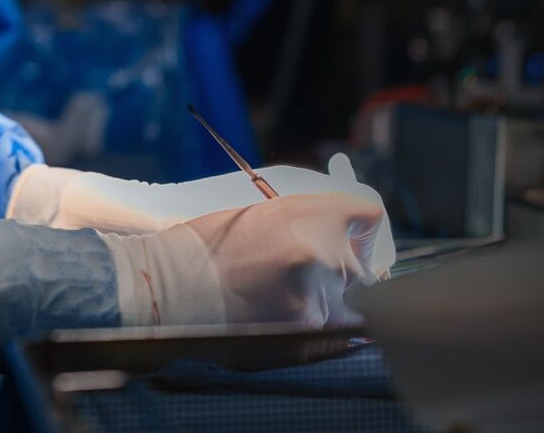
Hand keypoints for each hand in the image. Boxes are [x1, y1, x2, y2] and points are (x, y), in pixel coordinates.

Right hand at [100, 192, 384, 327]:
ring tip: (287, 299)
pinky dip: (324, 329)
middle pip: (364, 265)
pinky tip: (291, 318)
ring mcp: (321, 296)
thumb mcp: (268, 211)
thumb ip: (313, 221)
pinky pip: (338, 332)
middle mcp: (327, 251)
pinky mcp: (309, 333)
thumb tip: (348, 237)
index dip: (363, 230)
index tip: (355, 240)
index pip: (371, 215)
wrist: (173, 287)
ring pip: (353, 303)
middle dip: (347, 271)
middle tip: (313, 276)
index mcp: (316, 212)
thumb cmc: (212, 244)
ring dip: (332, 302)